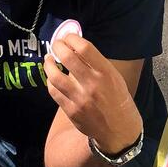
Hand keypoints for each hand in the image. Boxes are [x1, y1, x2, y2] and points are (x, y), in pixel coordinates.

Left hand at [44, 36, 142, 154]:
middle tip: (56, 44)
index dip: (72, 38)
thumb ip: (96, 64)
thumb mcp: (114, 77)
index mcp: (106, 73)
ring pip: (55, 76)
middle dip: (58, 46)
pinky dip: (51, 81)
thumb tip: (74, 48)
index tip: (68, 36)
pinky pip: (54, 92)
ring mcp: (80, 99)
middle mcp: (92, 84)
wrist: (119, 130)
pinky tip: (52, 77)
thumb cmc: (118, 99)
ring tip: (49, 59)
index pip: (84, 48)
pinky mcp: (71, 111)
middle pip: (67, 58)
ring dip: (48, 64)